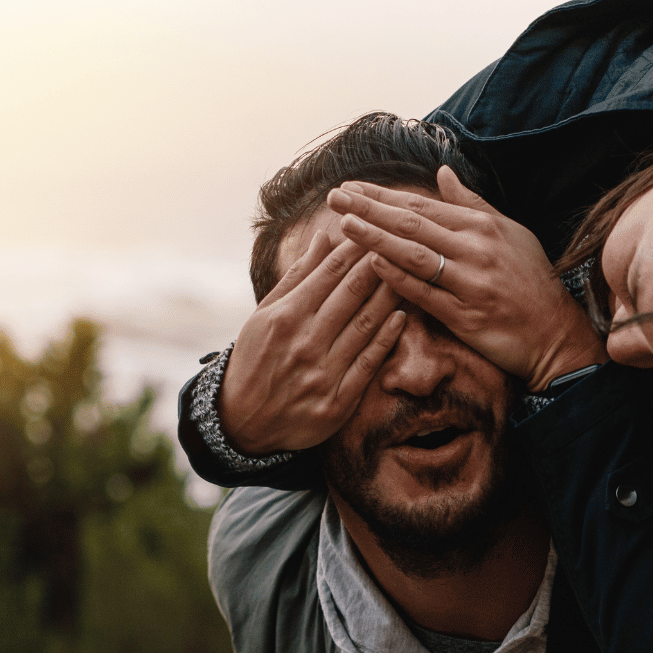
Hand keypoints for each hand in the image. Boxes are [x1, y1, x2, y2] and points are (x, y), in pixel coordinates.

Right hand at [219, 233, 403, 454]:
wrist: (243, 422)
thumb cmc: (255, 360)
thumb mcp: (265, 315)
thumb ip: (298, 277)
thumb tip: (325, 237)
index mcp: (285, 316)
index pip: (329, 272)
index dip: (356, 248)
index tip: (375, 229)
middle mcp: (305, 341)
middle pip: (352, 294)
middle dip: (379, 264)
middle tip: (401, 242)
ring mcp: (323, 372)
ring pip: (365, 325)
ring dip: (390, 296)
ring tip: (409, 273)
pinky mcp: (337, 401)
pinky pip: (368, 363)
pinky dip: (387, 338)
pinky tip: (402, 316)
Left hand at [327, 168, 606, 389]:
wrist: (555, 335)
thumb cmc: (531, 283)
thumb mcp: (510, 234)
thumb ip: (472, 203)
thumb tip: (442, 172)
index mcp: (483, 226)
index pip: (423, 205)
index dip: (383, 195)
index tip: (351, 186)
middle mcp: (477, 249)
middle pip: (413, 223)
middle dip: (369, 208)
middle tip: (334, 196)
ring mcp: (472, 283)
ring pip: (415, 254)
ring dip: (376, 237)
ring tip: (343, 224)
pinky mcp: (468, 316)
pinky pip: (426, 293)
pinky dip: (398, 278)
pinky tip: (372, 265)